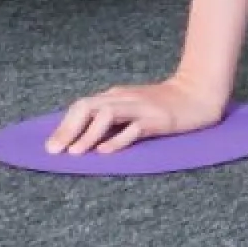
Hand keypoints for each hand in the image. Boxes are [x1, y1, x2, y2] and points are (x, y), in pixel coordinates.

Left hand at [46, 72, 228, 154]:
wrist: (197, 93)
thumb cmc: (162, 104)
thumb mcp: (131, 107)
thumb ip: (111, 118)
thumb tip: (83, 137)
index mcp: (115, 96)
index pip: (81, 106)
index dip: (63, 125)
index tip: (50, 146)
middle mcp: (123, 98)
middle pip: (87, 108)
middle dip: (68, 130)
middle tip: (54, 151)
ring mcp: (140, 107)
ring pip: (106, 115)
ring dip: (88, 134)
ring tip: (76, 153)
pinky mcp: (157, 119)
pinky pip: (133, 128)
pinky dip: (117, 140)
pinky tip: (105, 152)